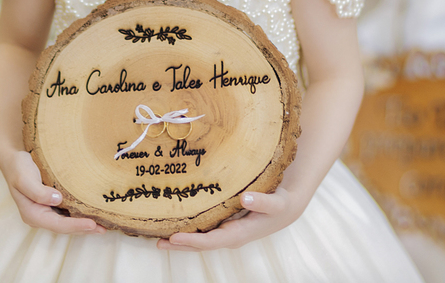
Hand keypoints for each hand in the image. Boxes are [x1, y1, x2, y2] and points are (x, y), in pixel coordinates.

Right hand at [2, 150, 105, 234]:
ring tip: (103, 226)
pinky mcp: (52, 204)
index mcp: (32, 214)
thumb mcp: (24, 178)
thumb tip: (56, 199)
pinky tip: (92, 213)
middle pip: (65, 228)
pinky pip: (68, 213)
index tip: (92, 224)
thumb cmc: (18, 167)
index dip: (76, 226)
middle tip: (104, 229)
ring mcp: (46, 211)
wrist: (14, 158)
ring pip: (68, 222)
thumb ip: (37, 191)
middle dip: (84, 229)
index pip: (57, 225)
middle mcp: (40, 216)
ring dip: (84, 225)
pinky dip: (80, 215)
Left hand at [157, 189, 301, 250]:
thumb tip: (245, 198)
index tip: (175, 237)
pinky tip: (175, 225)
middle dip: (180, 245)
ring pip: (200, 239)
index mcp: (240, 233)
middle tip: (158, 242)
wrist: (286, 208)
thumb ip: (263, 202)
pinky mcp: (224, 225)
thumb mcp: (277, 203)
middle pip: (201, 244)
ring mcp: (226, 232)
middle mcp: (230, 236)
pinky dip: (188, 231)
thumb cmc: (280, 204)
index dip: (193, 241)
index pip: (212, 241)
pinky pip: (203, 231)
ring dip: (181, 241)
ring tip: (159, 238)